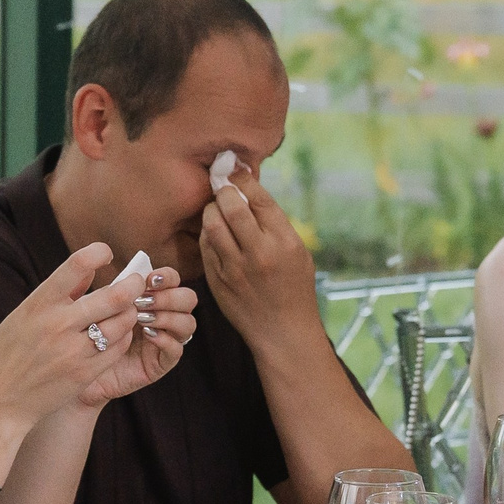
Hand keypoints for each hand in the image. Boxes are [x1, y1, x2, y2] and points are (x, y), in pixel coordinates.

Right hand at [0, 241, 155, 433]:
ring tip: (129, 310)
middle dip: (132, 285)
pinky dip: (124, 337)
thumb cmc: (8, 354)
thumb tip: (88, 268)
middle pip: (113, 296)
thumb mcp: (22, 316)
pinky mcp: (85, 374)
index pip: (77, 265)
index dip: (98, 253)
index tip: (106, 253)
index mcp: (39, 304)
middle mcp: (58, 325)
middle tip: (137, 282)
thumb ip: (57, 293)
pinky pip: (117, 349)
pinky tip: (120, 334)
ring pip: (122, 323)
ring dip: (130, 313)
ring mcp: (74, 351)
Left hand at [77, 263, 199, 406]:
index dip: (166, 276)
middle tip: (144, 302)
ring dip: (168, 317)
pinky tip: (148, 336)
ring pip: (188, 323)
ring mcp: (166, 339)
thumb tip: (102, 253)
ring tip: (143, 319)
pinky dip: (165, 340)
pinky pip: (177, 350)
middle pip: (188, 298)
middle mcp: (163, 316)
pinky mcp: (161, 363)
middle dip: (169, 296)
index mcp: (151, 298)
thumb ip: (103, 284)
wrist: (76, 369)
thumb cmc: (85, 334)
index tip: (149, 279)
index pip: (172, 280)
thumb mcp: (93, 305)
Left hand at [199, 170, 322, 341]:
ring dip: (212, 211)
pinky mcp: (218, 280)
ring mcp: (236, 268)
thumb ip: (275, 223)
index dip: (243, 180)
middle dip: (224, 191)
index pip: (258, 198)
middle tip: (223, 190)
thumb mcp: (298, 252)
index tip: (235, 172)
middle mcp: (260, 253)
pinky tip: (216, 234)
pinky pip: (205, 246)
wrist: (283, 331)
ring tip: (217, 210)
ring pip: (212, 224)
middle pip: (231, 206)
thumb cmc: (294, 288)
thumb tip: (248, 190)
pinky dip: (208, 234)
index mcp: (284, 241)